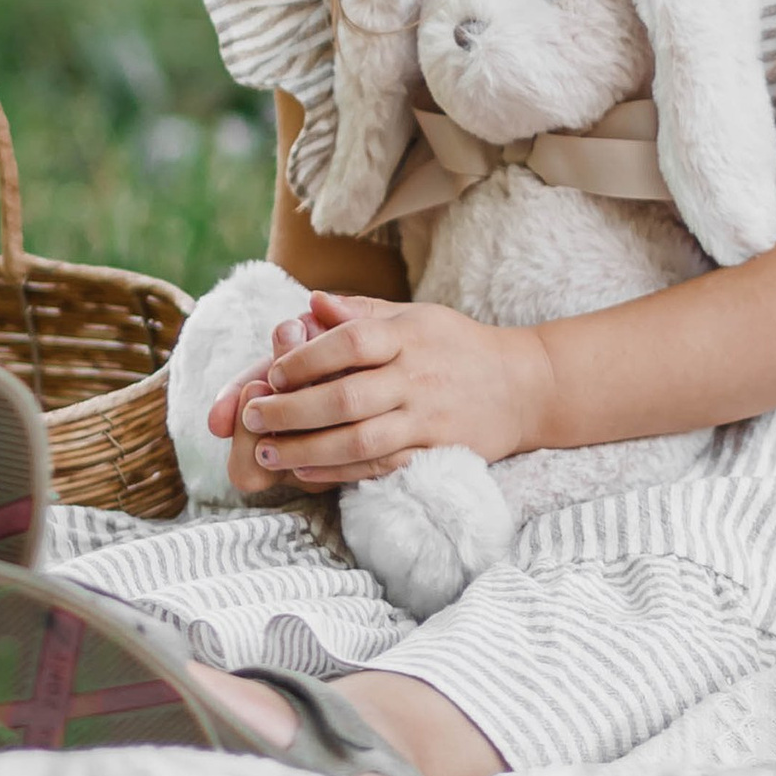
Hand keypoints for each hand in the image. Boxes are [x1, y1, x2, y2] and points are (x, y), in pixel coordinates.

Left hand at [207, 291, 552, 491]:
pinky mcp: (436, 453)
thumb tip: (310, 303)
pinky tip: (305, 471)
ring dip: (306, 449)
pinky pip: (381, 467)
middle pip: (346, 396)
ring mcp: (428, 419)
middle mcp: (417, 376)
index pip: (350, 341)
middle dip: (291, 410)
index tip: (271, 373)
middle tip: (252, 417)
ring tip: (266, 452)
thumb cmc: (455, 345)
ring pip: (359, 439)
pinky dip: (339, 472)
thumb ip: (360, 312)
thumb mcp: (414, 316)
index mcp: (408, 335)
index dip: (305, 358)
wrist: (523, 386)